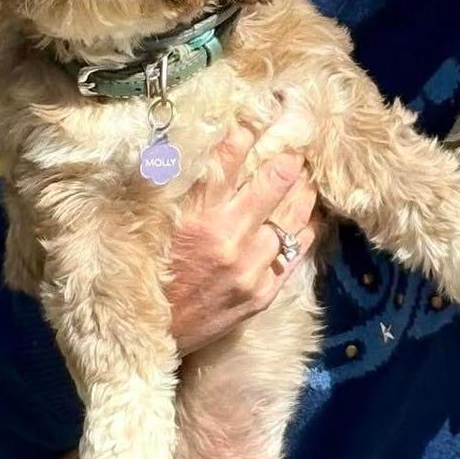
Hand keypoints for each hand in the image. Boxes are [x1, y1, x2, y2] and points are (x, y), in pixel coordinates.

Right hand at [165, 117, 321, 355]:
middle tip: (295, 140)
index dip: (244, 133)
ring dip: (304, 188)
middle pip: (274, 181)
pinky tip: (312, 213)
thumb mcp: (153, 227)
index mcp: (194, 217)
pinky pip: (297, 251)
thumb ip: (175, 191)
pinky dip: (307, 227)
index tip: (253, 119)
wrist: (154, 339)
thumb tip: (187, 149)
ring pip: (293, 215)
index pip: (227, 159)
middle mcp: (227, 238)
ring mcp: (250, 267)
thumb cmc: (147, 275)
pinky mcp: (263, 292)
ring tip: (307, 171)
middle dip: (287, 155)